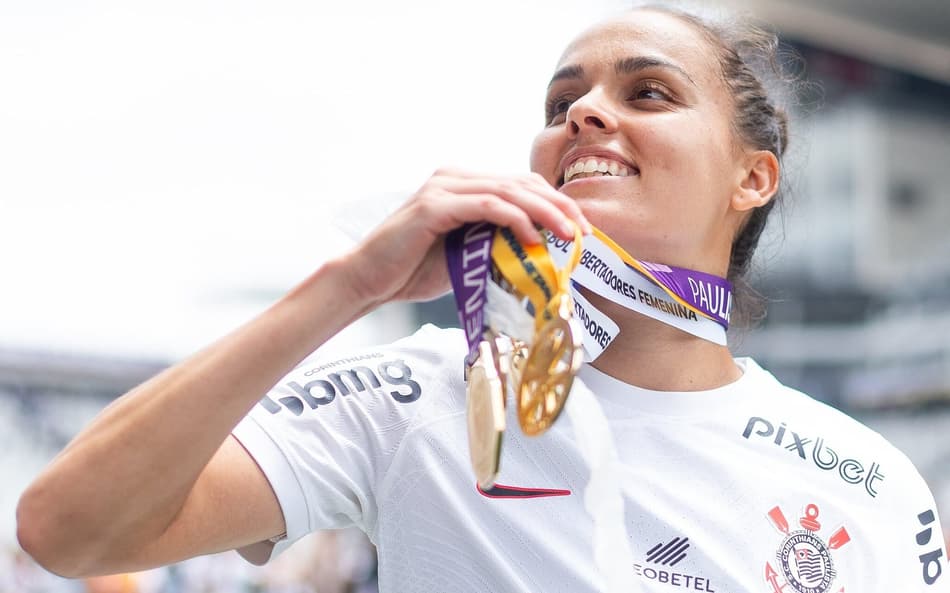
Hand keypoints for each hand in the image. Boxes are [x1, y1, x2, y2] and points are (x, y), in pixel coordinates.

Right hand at [341, 167, 590, 304]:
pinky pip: (486, 206)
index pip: (520, 184)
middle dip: (558, 205)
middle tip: (585, 231)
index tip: (581, 229)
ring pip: (509, 191)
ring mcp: (443, 188)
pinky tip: (533, 238)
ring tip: (569, 234)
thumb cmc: (414, 270)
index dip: (554, 202)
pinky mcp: (434, 206)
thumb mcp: (465, 253)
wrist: (369, 279)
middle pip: (521, 183)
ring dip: (545, 212)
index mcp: (463, 184)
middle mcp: (454, 177)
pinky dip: (515, 220)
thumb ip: (495, 242)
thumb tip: (539, 251)